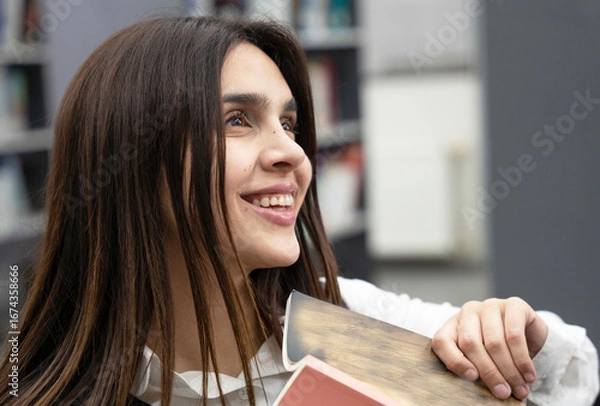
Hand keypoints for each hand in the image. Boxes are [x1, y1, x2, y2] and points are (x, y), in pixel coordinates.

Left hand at [431, 297, 547, 399]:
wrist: (530, 336)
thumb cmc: (498, 352)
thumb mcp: (481, 360)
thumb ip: (474, 369)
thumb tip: (477, 389)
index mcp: (453, 325)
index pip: (442, 341)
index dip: (454, 361)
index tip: (472, 378)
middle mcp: (468, 312)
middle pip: (470, 343)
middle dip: (488, 372)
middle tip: (503, 392)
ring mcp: (490, 306)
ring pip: (494, 342)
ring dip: (509, 370)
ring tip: (520, 388)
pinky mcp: (513, 305)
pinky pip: (514, 335)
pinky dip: (522, 359)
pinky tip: (528, 374)